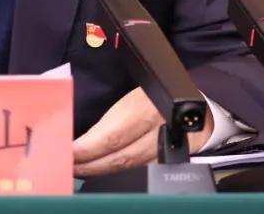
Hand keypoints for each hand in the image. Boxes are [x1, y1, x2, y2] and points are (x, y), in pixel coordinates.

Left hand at [72, 86, 213, 176]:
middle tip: (67, 164)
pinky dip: (117, 171)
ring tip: (78, 168)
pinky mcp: (167, 161)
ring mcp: (164, 150)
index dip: (88, 148)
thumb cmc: (157, 94)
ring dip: (100, 169)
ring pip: (128, 167)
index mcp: (146, 107)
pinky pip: (139, 169)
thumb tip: (80, 128)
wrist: (196, 108)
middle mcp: (157, 131)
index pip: (112, 136)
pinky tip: (100, 169)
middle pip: (119, 157)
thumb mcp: (135, 92)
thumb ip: (113, 112)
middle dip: (89, 164)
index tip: (68, 151)